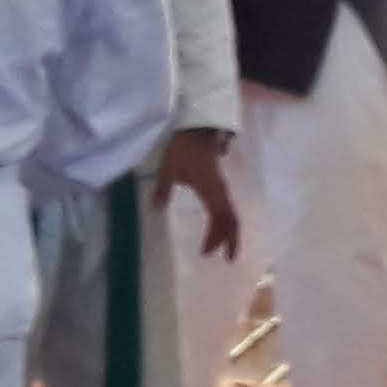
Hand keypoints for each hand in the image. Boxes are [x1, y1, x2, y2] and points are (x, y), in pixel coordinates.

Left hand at [159, 129, 241, 261]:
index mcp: (211, 190)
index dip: (217, 237)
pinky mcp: (218, 184)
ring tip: (225, 249)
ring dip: (228, 232)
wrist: (198, 127)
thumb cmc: (183, 148)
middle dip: (229, 240)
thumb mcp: (168, 169)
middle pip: (231, 220)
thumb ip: (163, 190)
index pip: (220, 219)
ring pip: (231, 214)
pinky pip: (226, 207)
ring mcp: (221, 187)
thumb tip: (156, 210)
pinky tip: (218, 228)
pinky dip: (225, 221)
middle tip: (226, 259)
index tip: (206, 253)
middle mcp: (220, 191)